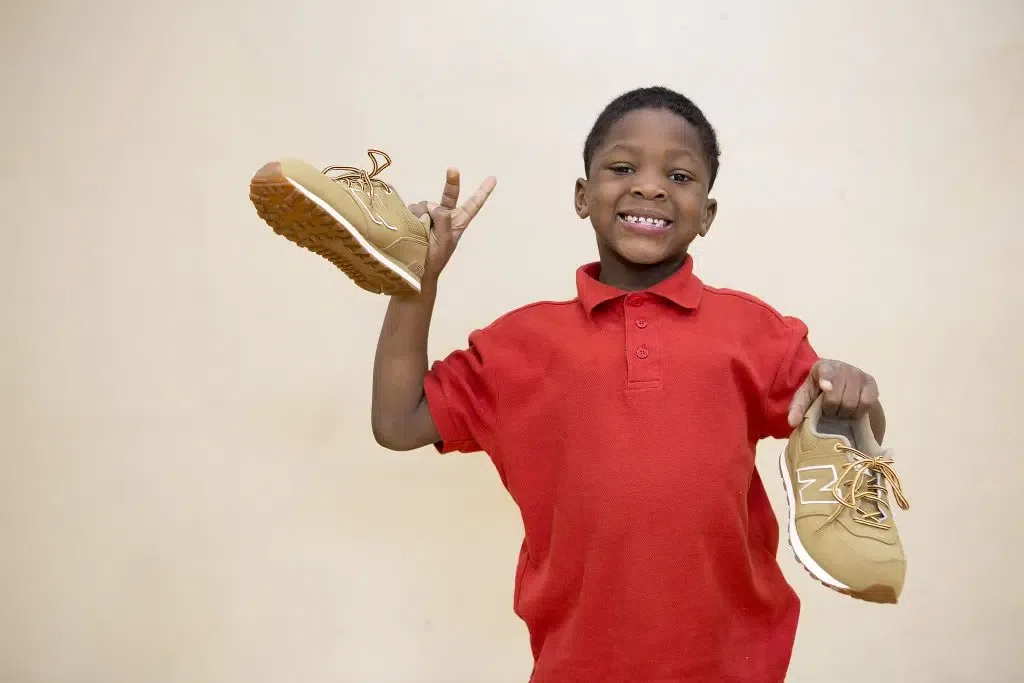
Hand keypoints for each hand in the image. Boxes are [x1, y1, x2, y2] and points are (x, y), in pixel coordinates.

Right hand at [407, 168, 495, 286]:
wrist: (414, 269)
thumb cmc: (435, 259)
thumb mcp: (446, 240)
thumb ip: (443, 219)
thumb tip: (433, 205)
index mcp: (457, 223)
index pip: (472, 205)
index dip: (482, 192)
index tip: (493, 179)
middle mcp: (444, 217)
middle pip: (449, 195)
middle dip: (452, 182)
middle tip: (453, 169)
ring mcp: (428, 216)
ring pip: (426, 204)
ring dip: (423, 215)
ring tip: (421, 233)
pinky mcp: (414, 217)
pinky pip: (413, 209)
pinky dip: (412, 215)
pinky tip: (413, 226)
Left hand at [787, 359, 878, 426]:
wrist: (841, 388)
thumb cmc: (819, 392)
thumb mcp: (806, 398)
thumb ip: (797, 408)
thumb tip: (792, 422)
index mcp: (822, 367)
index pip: (825, 372)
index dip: (826, 380)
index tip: (826, 388)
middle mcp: (842, 367)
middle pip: (837, 395)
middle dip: (832, 409)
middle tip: (830, 412)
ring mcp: (858, 373)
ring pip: (853, 401)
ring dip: (845, 412)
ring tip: (840, 412)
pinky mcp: (871, 383)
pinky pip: (867, 402)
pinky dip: (859, 411)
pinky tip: (853, 412)